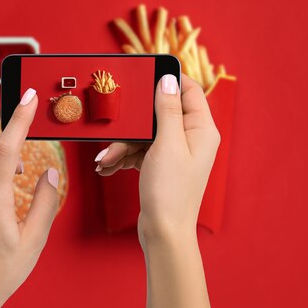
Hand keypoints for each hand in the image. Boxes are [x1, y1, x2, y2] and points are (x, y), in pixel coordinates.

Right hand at [95, 74, 218, 307]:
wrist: (163, 232)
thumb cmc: (170, 192)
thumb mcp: (166, 144)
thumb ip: (167, 109)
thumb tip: (168, 80)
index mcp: (201, 129)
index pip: (189, 91)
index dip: (168, 80)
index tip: (144, 75)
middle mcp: (191, 138)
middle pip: (160, 113)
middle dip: (135, 123)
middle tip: (117, 129)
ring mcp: (176, 153)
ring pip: (146, 134)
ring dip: (124, 144)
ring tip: (106, 158)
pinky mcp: (161, 165)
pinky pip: (140, 151)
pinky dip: (124, 156)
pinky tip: (108, 166)